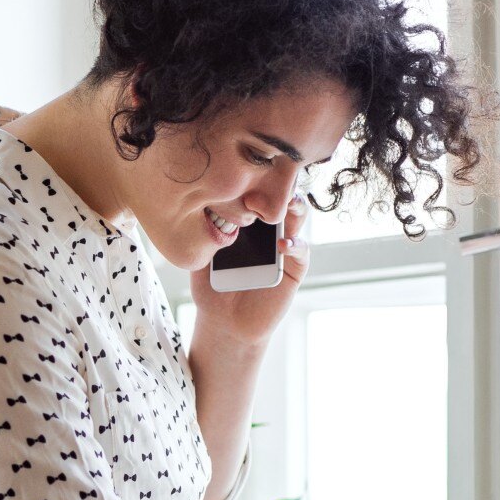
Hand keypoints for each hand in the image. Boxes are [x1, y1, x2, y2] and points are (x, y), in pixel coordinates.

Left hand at [187, 192, 310, 349]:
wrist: (224, 323)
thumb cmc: (212, 288)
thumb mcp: (200, 257)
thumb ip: (203, 236)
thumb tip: (197, 209)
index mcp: (248, 222)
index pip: (258, 193)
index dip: (256, 182)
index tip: (246, 176)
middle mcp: (269, 230)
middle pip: (281, 198)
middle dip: (280, 187)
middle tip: (271, 184)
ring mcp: (284, 247)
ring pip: (298, 218)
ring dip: (296, 207)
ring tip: (287, 204)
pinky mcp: (294, 269)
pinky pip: (302, 252)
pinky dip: (296, 245)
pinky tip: (283, 245)